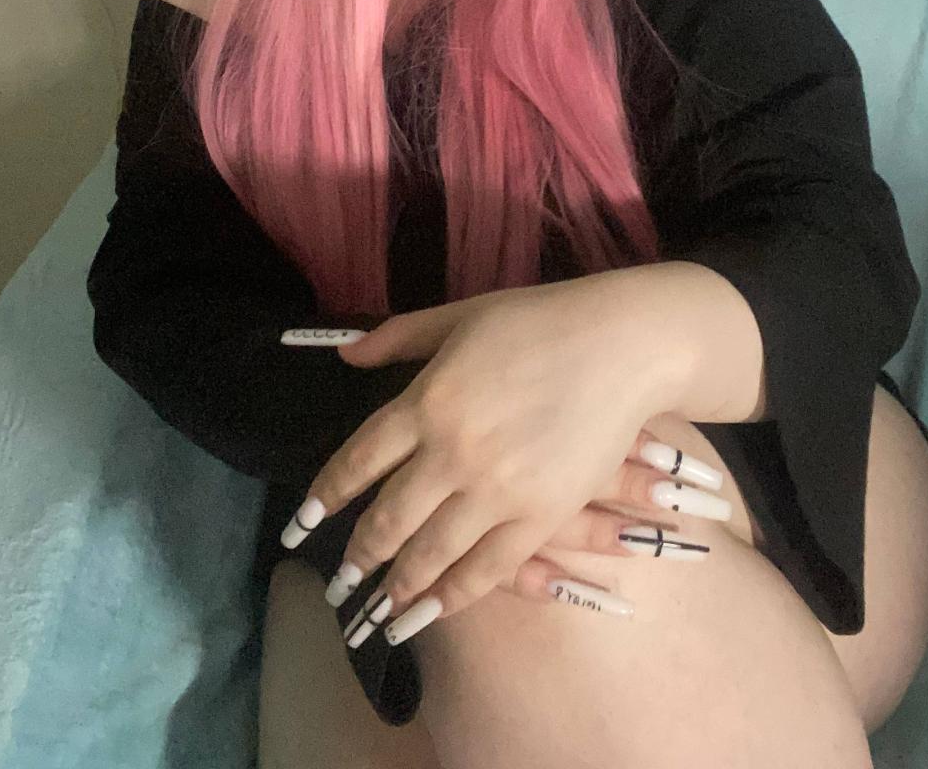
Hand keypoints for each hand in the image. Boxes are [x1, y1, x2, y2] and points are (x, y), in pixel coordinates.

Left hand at [281, 274, 700, 648]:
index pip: (359, 458)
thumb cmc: (539, 321)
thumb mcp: (460, 316)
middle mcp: (452, 453)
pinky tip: (433, 610)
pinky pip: (487, 568)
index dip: (328, 494)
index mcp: (427, 400)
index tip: (305, 520)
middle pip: (389, 517)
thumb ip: (398, 338)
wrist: (622, 345)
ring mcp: (496, 490)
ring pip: (431, 553)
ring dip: (399, 585)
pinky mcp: (540, 516)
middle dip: (360, 553)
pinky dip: (454, 595)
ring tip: (380, 606)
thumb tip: (345, 353)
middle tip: (342, 577)